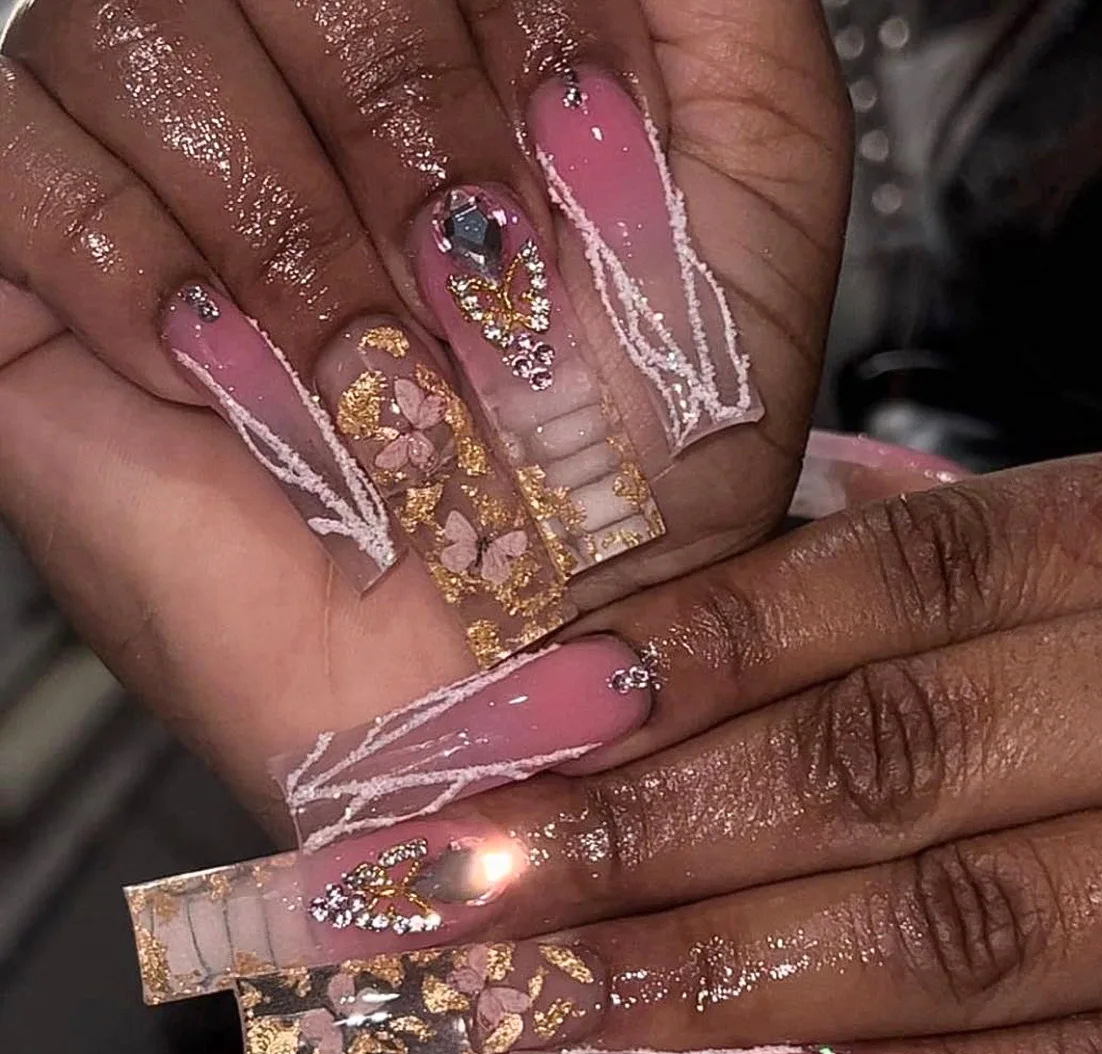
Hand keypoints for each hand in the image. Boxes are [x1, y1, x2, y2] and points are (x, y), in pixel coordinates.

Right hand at [0, 0, 848, 816]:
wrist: (522, 665)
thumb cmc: (647, 471)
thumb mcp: (753, 206)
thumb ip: (720, 12)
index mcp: (459, 42)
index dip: (514, 24)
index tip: (582, 163)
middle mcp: (305, 84)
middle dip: (405, 127)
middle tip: (477, 296)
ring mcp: (169, 166)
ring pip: (137, 25)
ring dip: (288, 234)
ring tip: (368, 377)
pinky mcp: (45, 270)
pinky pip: (16, 153)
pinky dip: (131, 266)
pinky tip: (226, 375)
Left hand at [441, 439, 1101, 1053]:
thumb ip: (947, 572)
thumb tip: (706, 608)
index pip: (895, 580)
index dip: (689, 648)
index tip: (507, 719)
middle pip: (895, 755)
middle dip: (653, 831)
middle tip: (458, 880)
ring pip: (978, 930)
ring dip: (734, 978)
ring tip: (549, 1007)